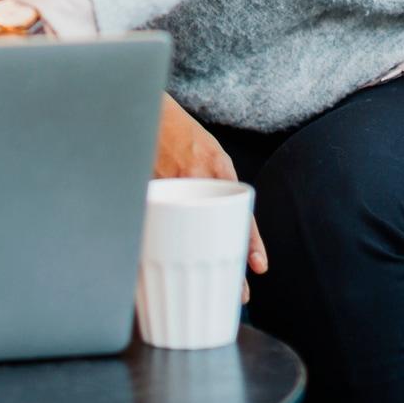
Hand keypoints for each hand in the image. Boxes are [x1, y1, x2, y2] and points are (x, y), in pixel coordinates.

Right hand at [154, 94, 268, 300]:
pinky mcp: (144, 191)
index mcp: (214, 165)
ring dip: (196, 264)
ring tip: (205, 287)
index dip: (250, 241)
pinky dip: (158, 249)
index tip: (259, 266)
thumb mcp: (211, 152)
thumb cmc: (180, 133)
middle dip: (229, 266)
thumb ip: (221, 182)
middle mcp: (193, 177)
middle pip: (215, 233)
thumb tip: (236, 223)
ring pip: (184, 236)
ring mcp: (167, 186)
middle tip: (239, 293)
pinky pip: (154, 227)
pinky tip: (160, 269)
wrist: (146, 109)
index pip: (239, 210)